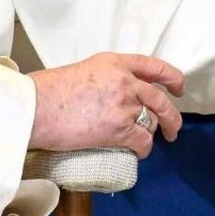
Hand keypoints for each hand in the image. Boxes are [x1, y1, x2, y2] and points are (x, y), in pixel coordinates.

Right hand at [28, 52, 184, 157]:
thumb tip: (115, 97)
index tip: (178, 88)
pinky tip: (138, 153)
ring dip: (150, 134)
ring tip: (143, 141)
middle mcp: (125, 80)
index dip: (172, 78)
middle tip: (173, 129)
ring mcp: (125, 104)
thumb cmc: (49, 92)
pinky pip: (143, 142)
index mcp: (115, 62)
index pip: (154, 66)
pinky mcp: (120, 128)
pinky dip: (143, 150)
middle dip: (172, 117)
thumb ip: (107, 79)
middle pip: (160, 99)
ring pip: (152, 122)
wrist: (36, 108)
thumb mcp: (84, 71)